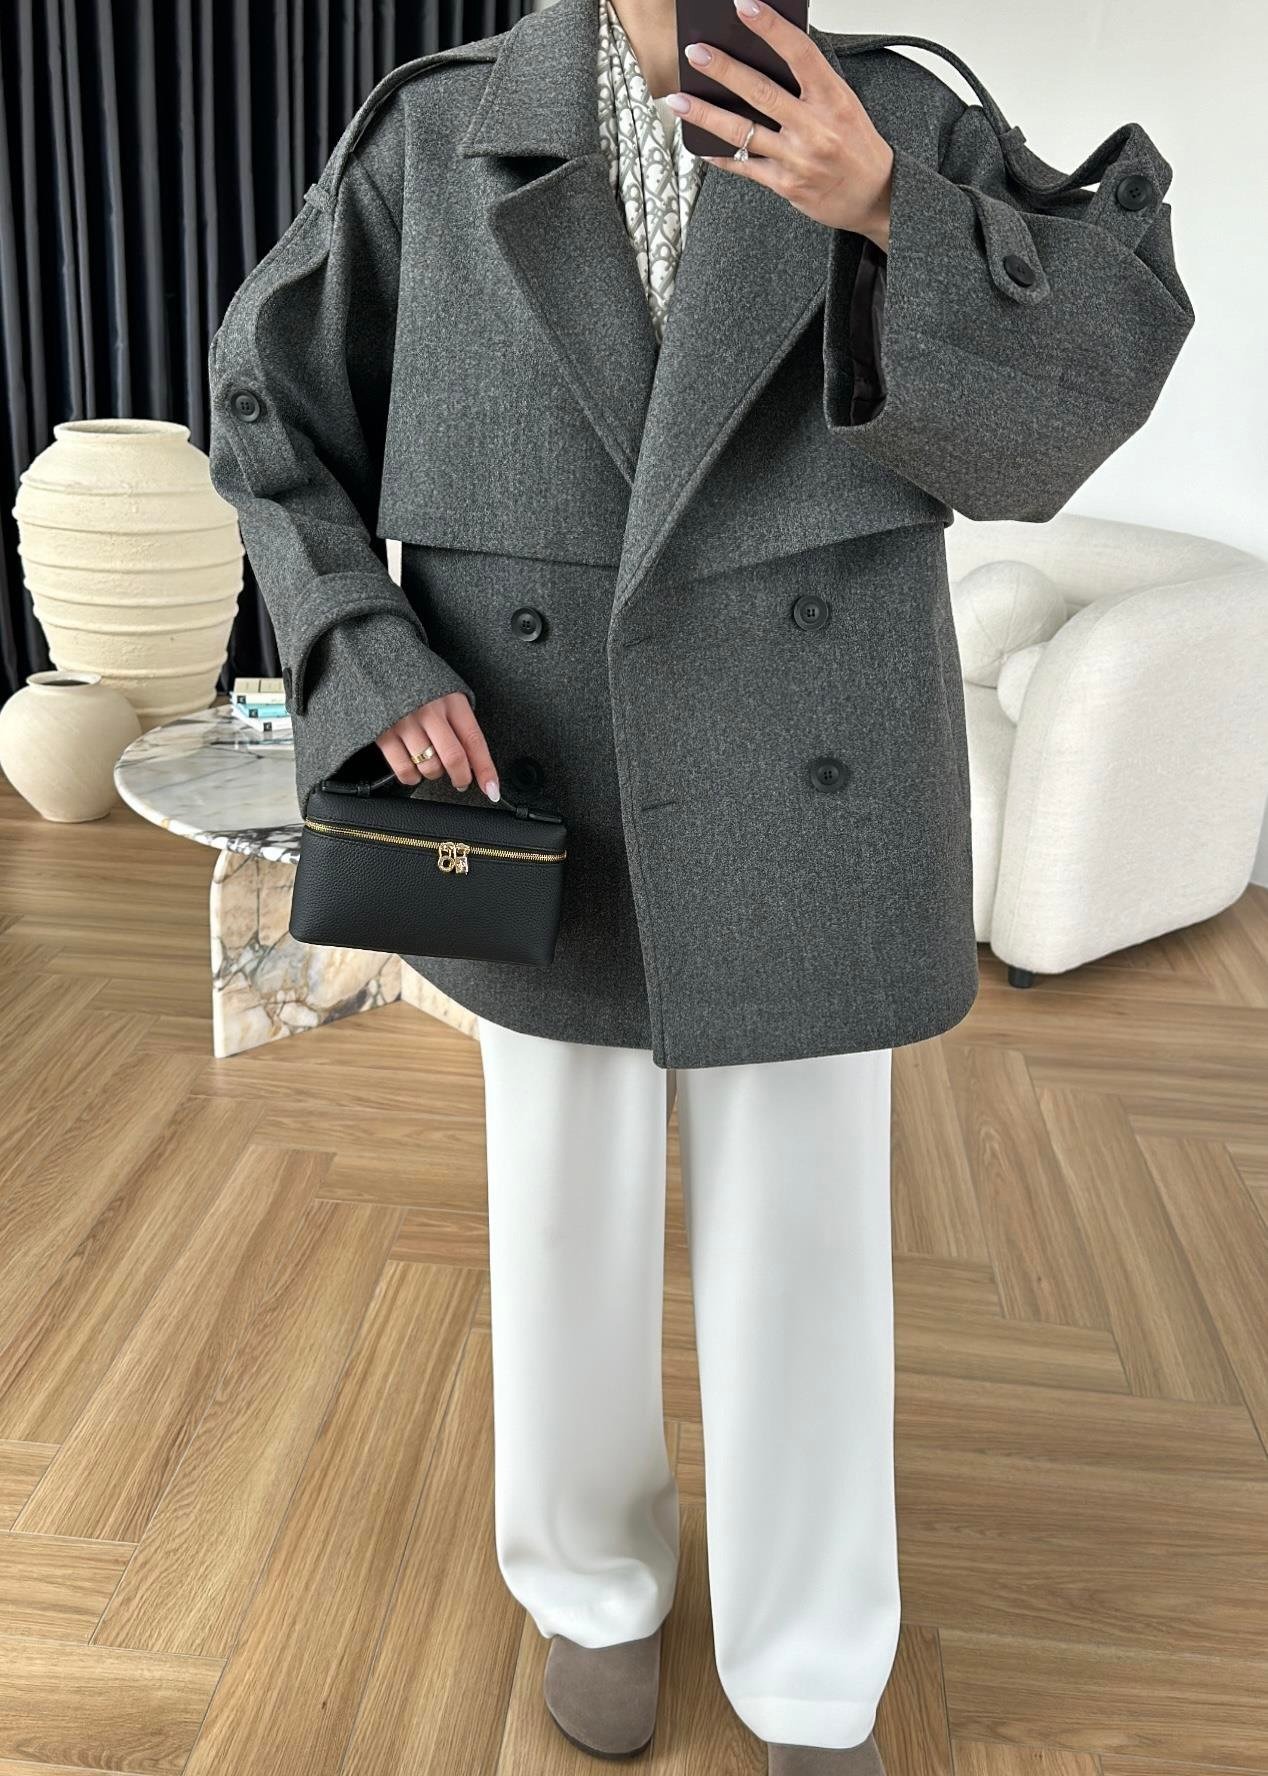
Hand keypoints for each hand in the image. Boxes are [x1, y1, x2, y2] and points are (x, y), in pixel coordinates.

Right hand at [377, 692, 500, 799]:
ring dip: (434, 774)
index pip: (474, 741)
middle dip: (461, 778)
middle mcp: (430, 712)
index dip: (485, 769)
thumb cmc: (418, 682)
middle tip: (462, 782)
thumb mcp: (447, 692)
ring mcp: (406, 723)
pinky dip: (412, 777)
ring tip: (432, 764)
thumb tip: (473, 759)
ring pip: (429, 766)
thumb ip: (459, 721)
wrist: (379, 663)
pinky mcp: (384, 734)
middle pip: (453, 758)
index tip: (492, 788)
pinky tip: (414, 769)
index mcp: (452, 701)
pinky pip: (404, 769)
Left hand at [668, 0, 893, 250]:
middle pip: (760, 92)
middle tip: (696, 54)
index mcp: (833, 99)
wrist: (876, 198)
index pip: (800, 54)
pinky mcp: (785, 185)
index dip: (771, 28)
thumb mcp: (844, 105)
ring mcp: (797, 158)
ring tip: (678, 100)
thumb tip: (772, 55)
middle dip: (724, 70)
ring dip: (706, 114)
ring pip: (743, 132)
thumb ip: (811, 84)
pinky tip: (701, 143)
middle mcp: (815, 128)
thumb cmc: (857, 146)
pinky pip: (745, 167)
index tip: (744, 6)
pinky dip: (720, 155)